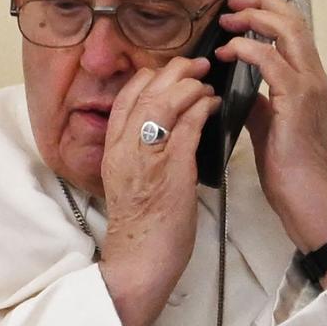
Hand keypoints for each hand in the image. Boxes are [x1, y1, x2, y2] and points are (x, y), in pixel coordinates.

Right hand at [98, 56, 218, 325]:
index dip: (149, 77)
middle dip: (174, 71)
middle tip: (196, 66)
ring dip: (191, 86)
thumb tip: (161, 131)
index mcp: (112, 147)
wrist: (140, 259)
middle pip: (146, 90)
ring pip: (166, 101)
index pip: (125, 96)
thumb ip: (140, 152)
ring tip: (207, 83)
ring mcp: (147, 155)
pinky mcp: (171, 169)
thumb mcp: (129, 180)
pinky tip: (214, 105)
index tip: (169, 72)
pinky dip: (202, 108)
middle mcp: (125, 146)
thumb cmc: (141, 225)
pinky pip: (188, 125)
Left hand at [214, 0, 326, 263]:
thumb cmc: (287, 164)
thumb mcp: (267, 122)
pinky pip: (272, 61)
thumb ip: (257, 97)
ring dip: (253, 19)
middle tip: (230, 2)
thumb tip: (233, 81)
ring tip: (227, 20)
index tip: (239, 6)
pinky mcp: (297, 101)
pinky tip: (228, 50)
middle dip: (261, 3)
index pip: (294, 29)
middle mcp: (315, 77)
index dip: (268, 10)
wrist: (306, 195)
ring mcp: (310, 87)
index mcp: (310, 80)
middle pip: (294, 20)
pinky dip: (248, 48)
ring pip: (288, 32)